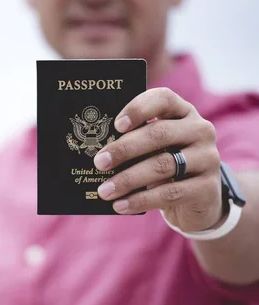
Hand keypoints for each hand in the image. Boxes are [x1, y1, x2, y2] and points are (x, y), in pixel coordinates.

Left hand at [94, 87, 223, 231]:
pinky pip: (169, 193)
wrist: (199, 199)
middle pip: (159, 133)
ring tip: (104, 190)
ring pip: (162, 165)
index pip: (163, 99)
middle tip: (99, 162)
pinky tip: (120, 205)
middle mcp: (200, 130)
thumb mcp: (153, 150)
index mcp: (182, 113)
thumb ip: (134, 143)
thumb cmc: (165, 166)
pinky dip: (140, 200)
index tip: (116, 125)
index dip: (138, 109)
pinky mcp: (207, 187)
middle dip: (124, 149)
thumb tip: (98, 153)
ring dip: (128, 179)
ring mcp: (207, 158)